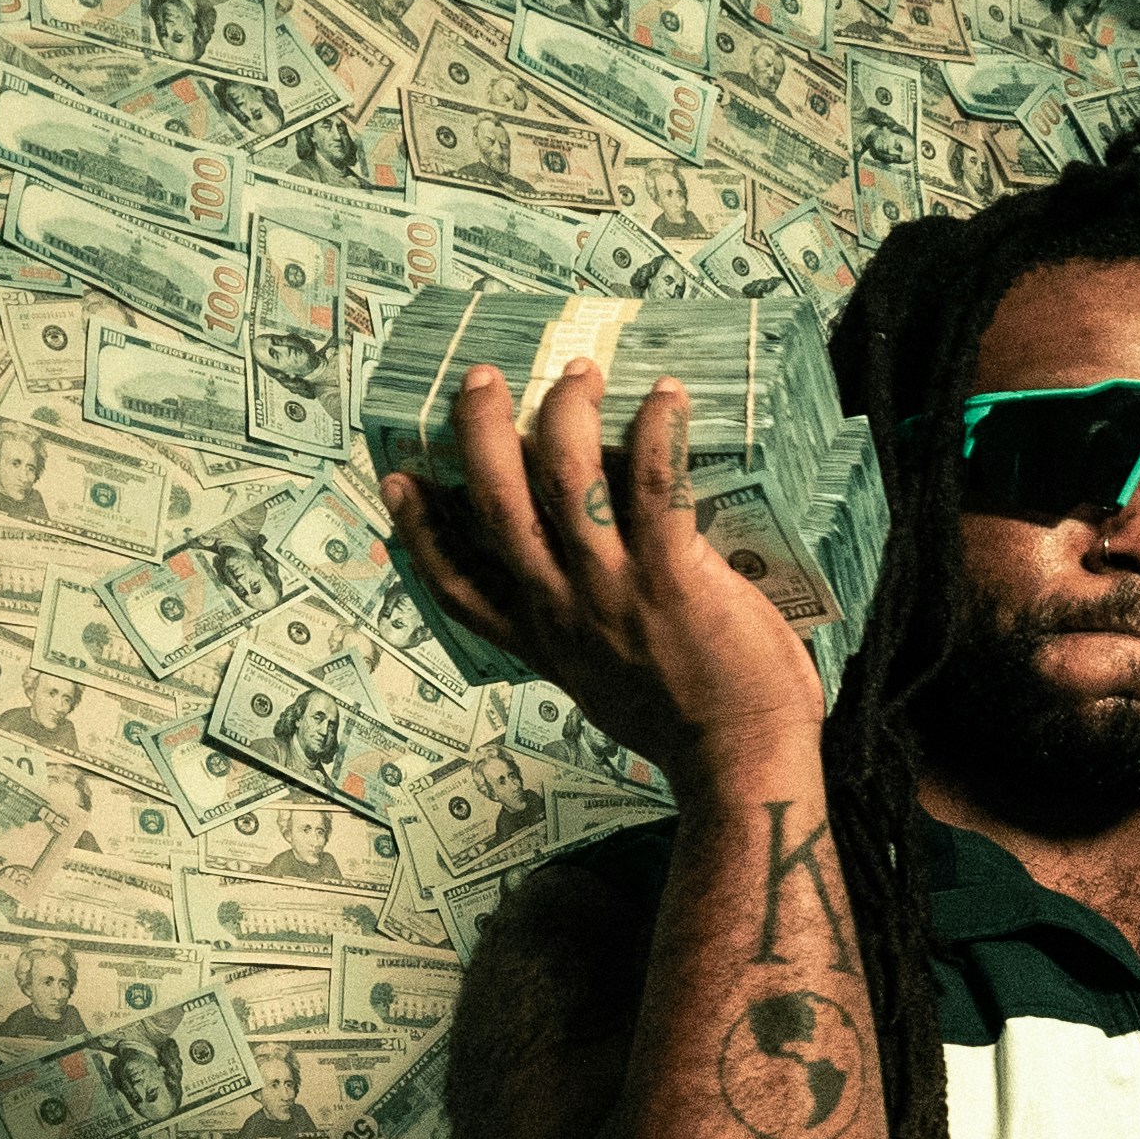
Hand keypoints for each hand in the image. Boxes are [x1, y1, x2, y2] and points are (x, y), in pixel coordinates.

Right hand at [378, 360, 828, 795]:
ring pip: (562, 480)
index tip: (398, 480)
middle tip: (481, 379)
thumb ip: (588, 638)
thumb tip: (599, 587)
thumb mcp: (606, 687)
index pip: (457, 585)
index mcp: (543, 641)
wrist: (741, 764)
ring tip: (577, 373)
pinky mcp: (672, 579)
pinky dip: (657, 432)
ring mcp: (612, 593)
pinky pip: (654, 486)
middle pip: (495, 507)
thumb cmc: (690, 724)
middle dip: (480, 432)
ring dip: (564, 412)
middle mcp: (563, 611)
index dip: (420, 529)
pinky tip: (665, 397)